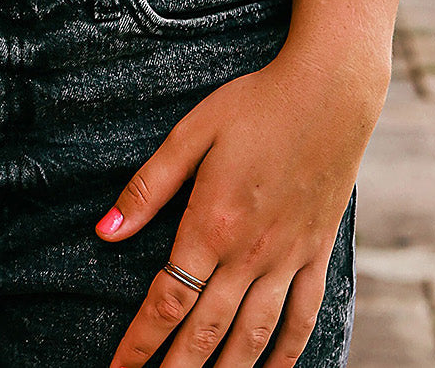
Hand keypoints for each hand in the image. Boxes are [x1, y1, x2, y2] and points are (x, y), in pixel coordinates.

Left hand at [93, 47, 387, 366]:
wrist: (328, 92)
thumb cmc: (253, 105)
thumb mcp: (191, 133)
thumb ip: (148, 187)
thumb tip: (105, 231)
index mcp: (212, 224)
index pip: (167, 302)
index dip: (140, 343)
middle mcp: (250, 254)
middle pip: (205, 333)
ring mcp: (289, 258)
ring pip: (253, 338)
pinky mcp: (318, 254)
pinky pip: (303, 319)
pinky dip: (286, 356)